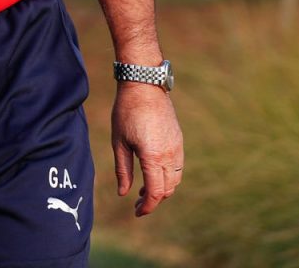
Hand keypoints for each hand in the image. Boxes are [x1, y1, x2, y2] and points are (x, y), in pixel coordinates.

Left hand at [111, 83, 183, 216]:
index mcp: (153, 157)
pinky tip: (154, 172)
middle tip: (138, 203)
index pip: (156, 192)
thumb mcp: (119, 142)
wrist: (144, 85)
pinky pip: (178, 165)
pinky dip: (168, 175)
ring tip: (145, 189)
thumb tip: (123, 193)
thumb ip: (123, 170)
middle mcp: (169, 154)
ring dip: (163, 188)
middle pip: (168, 189)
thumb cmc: (126, 112)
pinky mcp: (178, 139)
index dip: (148, 206)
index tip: (137, 212)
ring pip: (175, 178)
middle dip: (154, 200)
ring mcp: (177, 147)